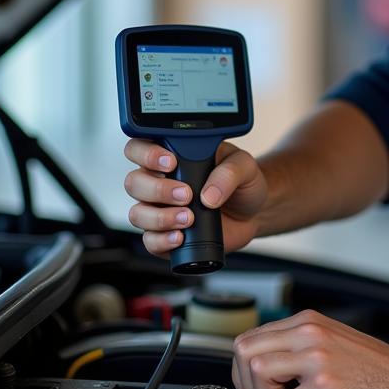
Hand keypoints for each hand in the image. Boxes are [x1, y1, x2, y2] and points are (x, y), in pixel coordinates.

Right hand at [123, 139, 267, 257]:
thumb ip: (229, 172)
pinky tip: (180, 237)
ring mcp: (160, 209)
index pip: (140, 148)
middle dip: (157, 189)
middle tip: (186, 194)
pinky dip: (161, 240)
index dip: (146, 154)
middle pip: (134, 182)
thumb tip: (209, 195)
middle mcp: (160, 181)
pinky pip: (149, 241)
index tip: (171, 163)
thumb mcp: (244, 167)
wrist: (254, 213)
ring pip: (137, 213)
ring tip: (188, 218)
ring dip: (159, 217)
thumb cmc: (243, 183)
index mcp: (173, 156)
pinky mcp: (166, 234)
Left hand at [231, 309, 388, 388]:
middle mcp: (310, 332)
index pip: (251, 336)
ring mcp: (318, 357)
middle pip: (245, 350)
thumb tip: (262, 363)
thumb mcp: (333, 341)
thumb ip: (300, 343)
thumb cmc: (378, 370)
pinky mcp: (326, 385)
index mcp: (308, 321)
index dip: (245, 368)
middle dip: (247, 383)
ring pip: (257, 372)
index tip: (256, 387)